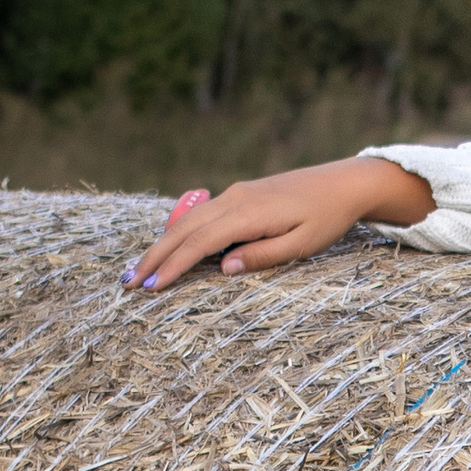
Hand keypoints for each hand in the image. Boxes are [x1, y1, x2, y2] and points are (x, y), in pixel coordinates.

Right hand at [120, 156, 429, 293]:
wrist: (343, 182)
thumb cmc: (327, 218)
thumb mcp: (302, 245)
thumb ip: (263, 256)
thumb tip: (223, 268)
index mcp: (248, 213)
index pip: (199, 243)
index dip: (172, 266)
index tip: (150, 288)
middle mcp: (234, 199)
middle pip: (183, 230)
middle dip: (153, 257)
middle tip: (127, 283)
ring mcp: (234, 194)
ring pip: (188, 221)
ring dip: (161, 244)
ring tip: (139, 269)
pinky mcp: (240, 195)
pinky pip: (201, 216)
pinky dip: (179, 233)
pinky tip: (168, 248)